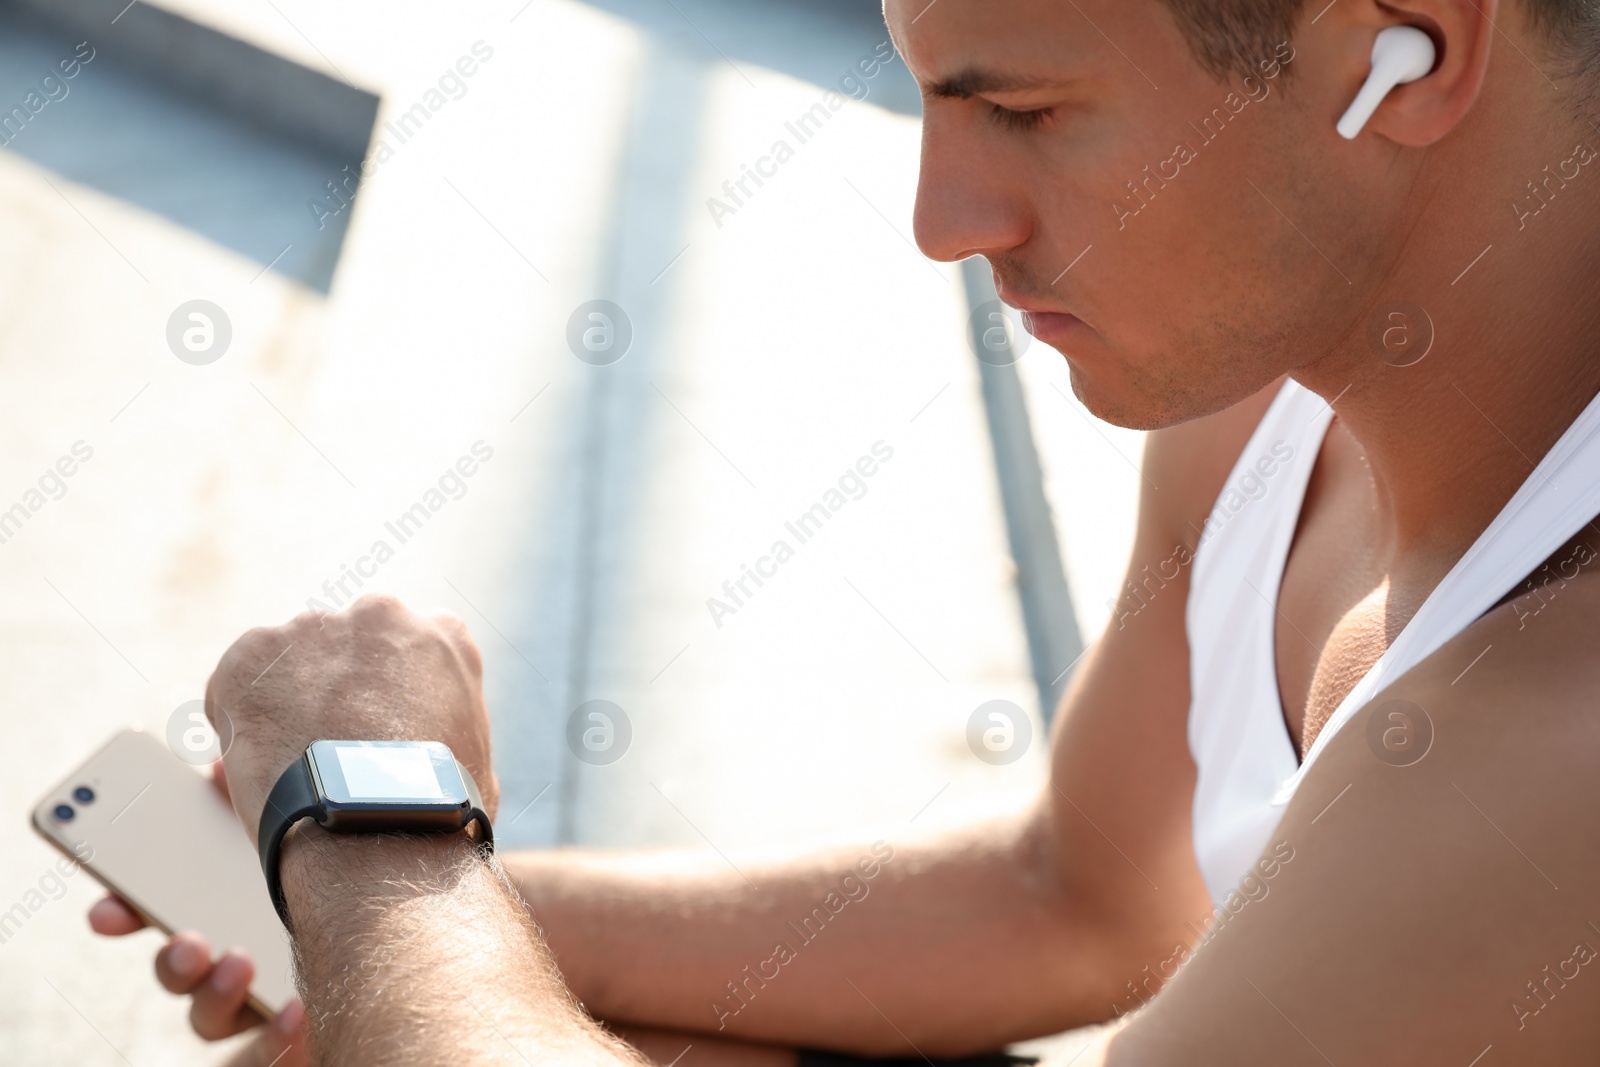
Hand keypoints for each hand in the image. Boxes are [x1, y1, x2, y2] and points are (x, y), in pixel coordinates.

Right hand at [87, 764, 309, 1065]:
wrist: (407, 927)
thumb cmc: (338, 864)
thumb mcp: (295, 827)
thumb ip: (250, 801)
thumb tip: (219, 766)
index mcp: (223, 907)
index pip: (157, 913)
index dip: (125, 913)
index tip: (107, 911)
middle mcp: (230, 958)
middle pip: (180, 970)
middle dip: (173, 959)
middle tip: (187, 941)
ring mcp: (260, 1001)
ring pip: (212, 1015)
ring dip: (214, 994)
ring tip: (240, 963)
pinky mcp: (295, 1030)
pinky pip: (273, 1047)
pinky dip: (277, 1031)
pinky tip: (295, 1007)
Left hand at [205, 594, 499, 843]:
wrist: (379, 827)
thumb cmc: (436, 812)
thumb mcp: (473, 756)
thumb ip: (443, 728)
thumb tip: (409, 753)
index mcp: (443, 634)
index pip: (405, 647)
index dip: (383, 689)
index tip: (370, 725)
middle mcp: (381, 614)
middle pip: (343, 645)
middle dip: (333, 685)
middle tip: (328, 745)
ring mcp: (315, 629)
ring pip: (287, 662)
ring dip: (285, 702)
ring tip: (294, 766)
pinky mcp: (254, 652)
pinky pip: (234, 686)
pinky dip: (238, 722)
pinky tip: (263, 765)